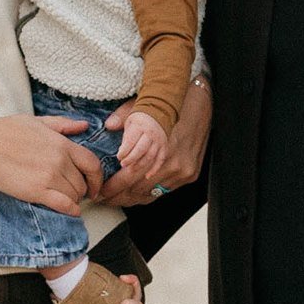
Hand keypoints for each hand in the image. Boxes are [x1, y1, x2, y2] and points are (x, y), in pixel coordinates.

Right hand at [0, 115, 103, 215]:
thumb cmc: (5, 131)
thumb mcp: (37, 121)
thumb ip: (63, 124)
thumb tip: (84, 126)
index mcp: (61, 143)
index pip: (92, 163)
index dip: (97, 177)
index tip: (94, 185)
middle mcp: (59, 160)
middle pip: (84, 182)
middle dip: (82, 189)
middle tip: (75, 193)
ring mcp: (49, 176)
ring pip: (75, 194)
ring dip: (74, 199)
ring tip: (66, 199)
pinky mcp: (36, 191)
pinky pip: (63, 204)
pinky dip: (70, 210)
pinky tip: (70, 211)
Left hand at [98, 79, 211, 207]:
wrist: (203, 105)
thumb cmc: (174, 106)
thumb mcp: (145, 106)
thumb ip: (125, 116)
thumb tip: (109, 126)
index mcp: (159, 148)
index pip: (130, 176)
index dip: (112, 187)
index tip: (100, 191)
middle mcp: (173, 164)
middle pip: (138, 189)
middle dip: (118, 196)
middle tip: (104, 197)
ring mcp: (183, 172)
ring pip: (151, 194)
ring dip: (131, 198)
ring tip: (116, 198)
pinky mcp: (190, 175)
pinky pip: (165, 191)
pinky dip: (148, 194)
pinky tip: (135, 194)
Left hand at [116, 111, 167, 177]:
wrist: (159, 113)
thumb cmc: (139, 118)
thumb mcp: (127, 116)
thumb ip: (118, 120)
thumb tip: (108, 126)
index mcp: (140, 126)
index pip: (131, 140)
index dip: (124, 150)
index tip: (118, 156)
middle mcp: (151, 134)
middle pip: (141, 150)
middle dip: (131, 159)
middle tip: (123, 164)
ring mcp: (159, 141)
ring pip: (150, 156)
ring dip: (140, 165)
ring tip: (131, 170)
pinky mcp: (164, 147)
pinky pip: (160, 160)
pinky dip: (154, 169)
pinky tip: (147, 176)